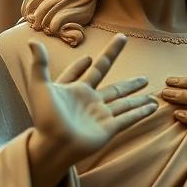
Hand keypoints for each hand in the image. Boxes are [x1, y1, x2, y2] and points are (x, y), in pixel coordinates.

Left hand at [25, 33, 156, 170]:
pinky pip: (128, 118)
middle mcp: (91, 102)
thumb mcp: (40, 86)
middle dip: (130, 84)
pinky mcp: (108, 129)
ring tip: (153, 93)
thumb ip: (40, 64)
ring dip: (138, 99)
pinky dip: (141, 112)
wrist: (53, 145)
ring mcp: (101, 116)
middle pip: (115, 88)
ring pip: (125, 104)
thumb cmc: (44, 117)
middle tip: (144, 75)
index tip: (90, 57)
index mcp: (76, 90)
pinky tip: (152, 106)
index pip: (88, 72)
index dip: (88, 65)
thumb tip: (33, 41)